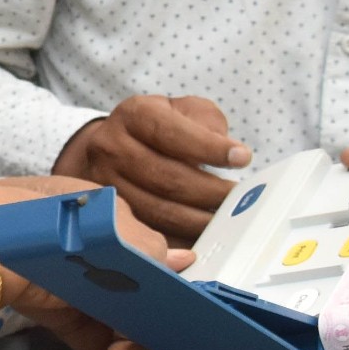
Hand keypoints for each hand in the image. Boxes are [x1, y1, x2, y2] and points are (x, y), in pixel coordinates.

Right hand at [56, 93, 253, 241]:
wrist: (111, 146)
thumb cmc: (156, 129)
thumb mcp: (181, 110)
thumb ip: (206, 122)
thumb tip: (229, 152)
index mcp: (133, 115)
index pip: (171, 133)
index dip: (209, 148)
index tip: (241, 158)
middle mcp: (112, 148)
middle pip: (166, 177)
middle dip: (210, 190)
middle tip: (238, 197)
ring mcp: (106, 185)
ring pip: (157, 210)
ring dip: (198, 219)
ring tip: (225, 219)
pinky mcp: (110, 214)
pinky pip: (149, 233)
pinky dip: (180, 239)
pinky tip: (202, 237)